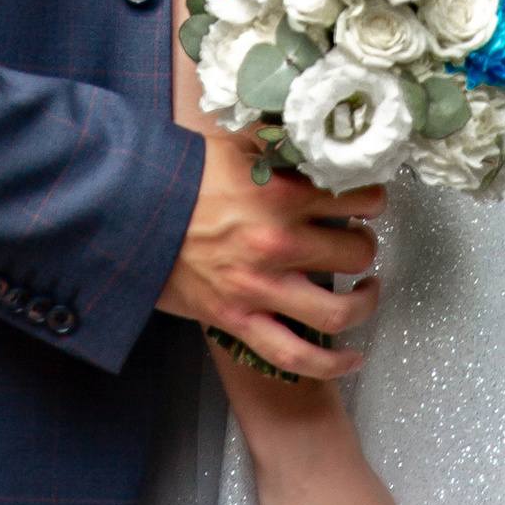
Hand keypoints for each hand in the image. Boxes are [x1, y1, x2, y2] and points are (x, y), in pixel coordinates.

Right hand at [156, 131, 383, 378]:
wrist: (131, 212)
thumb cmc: (182, 178)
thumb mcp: (239, 146)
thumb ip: (282, 148)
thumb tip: (316, 141)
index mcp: (281, 194)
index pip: (357, 199)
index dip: (373, 201)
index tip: (371, 203)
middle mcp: (277, 242)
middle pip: (354, 251)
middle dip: (365, 246)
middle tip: (360, 241)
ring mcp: (260, 287)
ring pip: (338, 309)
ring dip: (363, 301)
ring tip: (366, 290)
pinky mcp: (240, 320)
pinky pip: (296, 354)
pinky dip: (331, 362)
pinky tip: (352, 357)